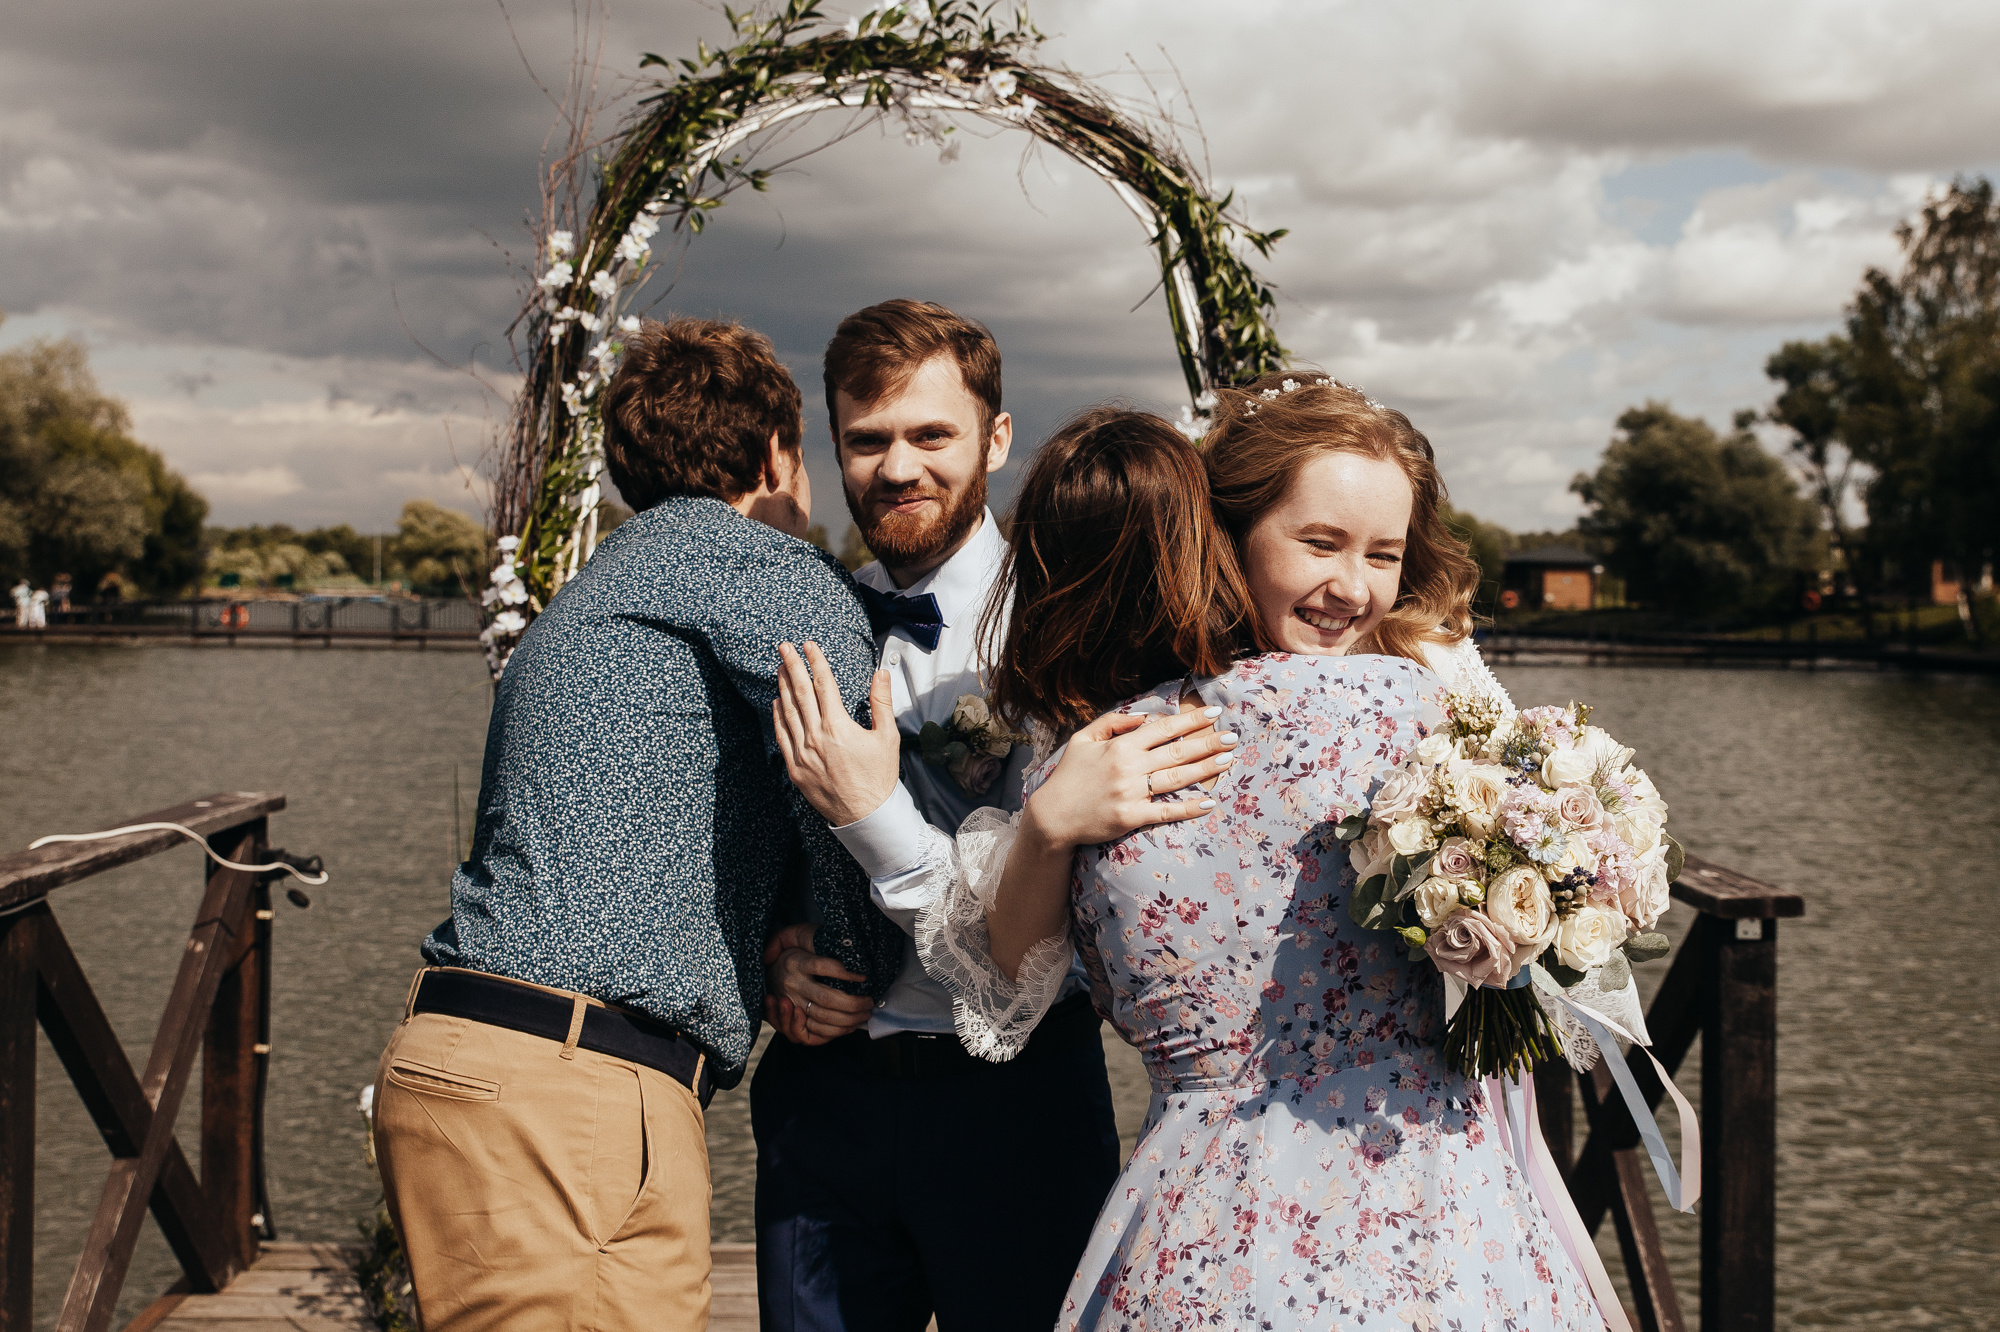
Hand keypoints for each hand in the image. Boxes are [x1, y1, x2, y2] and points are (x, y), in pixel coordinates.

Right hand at [760, 923, 872, 1044]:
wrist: (770, 975)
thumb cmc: (791, 952)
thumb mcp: (793, 935)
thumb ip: (798, 933)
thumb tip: (796, 946)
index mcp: (795, 962)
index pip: (824, 967)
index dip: (846, 973)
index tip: (864, 976)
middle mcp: (793, 984)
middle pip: (826, 997)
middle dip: (853, 1002)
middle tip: (870, 1001)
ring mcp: (792, 1003)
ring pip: (823, 1016)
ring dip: (849, 1018)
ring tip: (865, 1013)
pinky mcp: (792, 1019)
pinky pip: (813, 1032)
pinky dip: (834, 1032)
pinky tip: (849, 1026)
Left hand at [772, 641, 901, 825]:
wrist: (866, 815)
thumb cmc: (879, 776)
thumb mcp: (887, 737)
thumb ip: (881, 702)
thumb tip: (881, 673)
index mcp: (838, 726)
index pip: (823, 684)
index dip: (815, 661)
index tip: (809, 646)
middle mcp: (816, 737)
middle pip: (800, 692)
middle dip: (791, 666)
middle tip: (784, 647)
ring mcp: (802, 753)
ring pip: (788, 712)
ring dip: (783, 687)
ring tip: (780, 668)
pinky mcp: (795, 768)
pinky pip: (782, 736)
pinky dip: (778, 716)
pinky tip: (777, 702)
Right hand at [1022, 704, 1237, 851]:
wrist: (1052, 816)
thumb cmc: (1069, 776)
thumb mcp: (1083, 739)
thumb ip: (1112, 722)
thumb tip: (1144, 716)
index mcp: (1119, 746)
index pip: (1163, 728)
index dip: (1190, 720)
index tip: (1214, 712)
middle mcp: (1128, 767)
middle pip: (1177, 752)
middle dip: (1208, 742)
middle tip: (1233, 737)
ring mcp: (1131, 793)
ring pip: (1176, 778)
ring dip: (1205, 769)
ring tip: (1228, 760)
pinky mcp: (1130, 817)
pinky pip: (1165, 811)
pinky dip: (1188, 807)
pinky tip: (1208, 801)